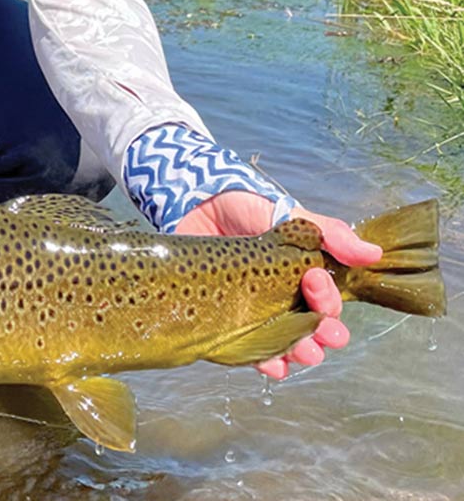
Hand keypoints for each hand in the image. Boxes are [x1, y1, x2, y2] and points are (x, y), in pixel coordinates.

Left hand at [175, 190, 382, 378]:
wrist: (197, 205)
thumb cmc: (247, 208)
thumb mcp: (291, 215)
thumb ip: (330, 234)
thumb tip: (373, 254)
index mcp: (303, 277)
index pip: (326, 300)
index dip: (327, 298)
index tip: (314, 280)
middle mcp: (284, 299)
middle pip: (312, 328)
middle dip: (322, 335)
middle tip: (324, 335)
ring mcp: (256, 312)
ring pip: (286, 344)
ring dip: (299, 351)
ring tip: (303, 352)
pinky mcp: (227, 321)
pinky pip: (249, 351)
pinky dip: (265, 362)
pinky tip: (274, 366)